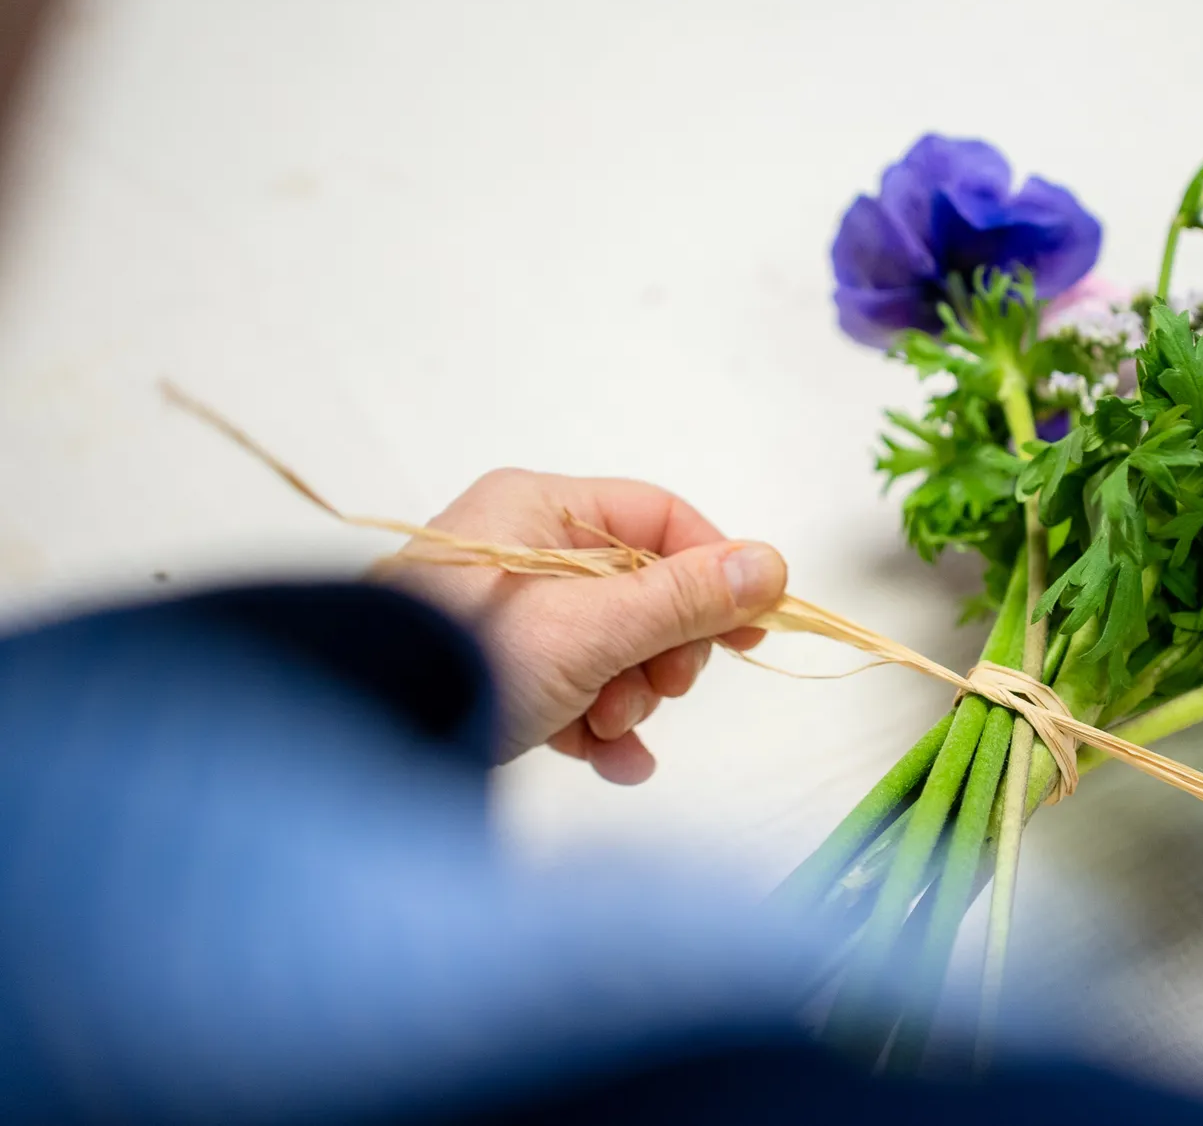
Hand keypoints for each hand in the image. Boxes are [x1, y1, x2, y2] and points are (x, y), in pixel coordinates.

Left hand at [381, 469, 787, 781]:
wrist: (361, 742)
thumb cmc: (471, 659)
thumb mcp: (592, 626)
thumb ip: (684, 598)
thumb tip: (772, 564)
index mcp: (537, 509)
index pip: (657, 519)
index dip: (714, 570)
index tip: (753, 627)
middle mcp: (522, 551)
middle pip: (642, 590)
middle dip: (662, 651)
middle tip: (662, 688)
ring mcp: (509, 617)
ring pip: (614, 648)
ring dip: (630, 696)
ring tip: (609, 726)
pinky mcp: (498, 676)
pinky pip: (576, 691)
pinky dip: (600, 728)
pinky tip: (614, 763)